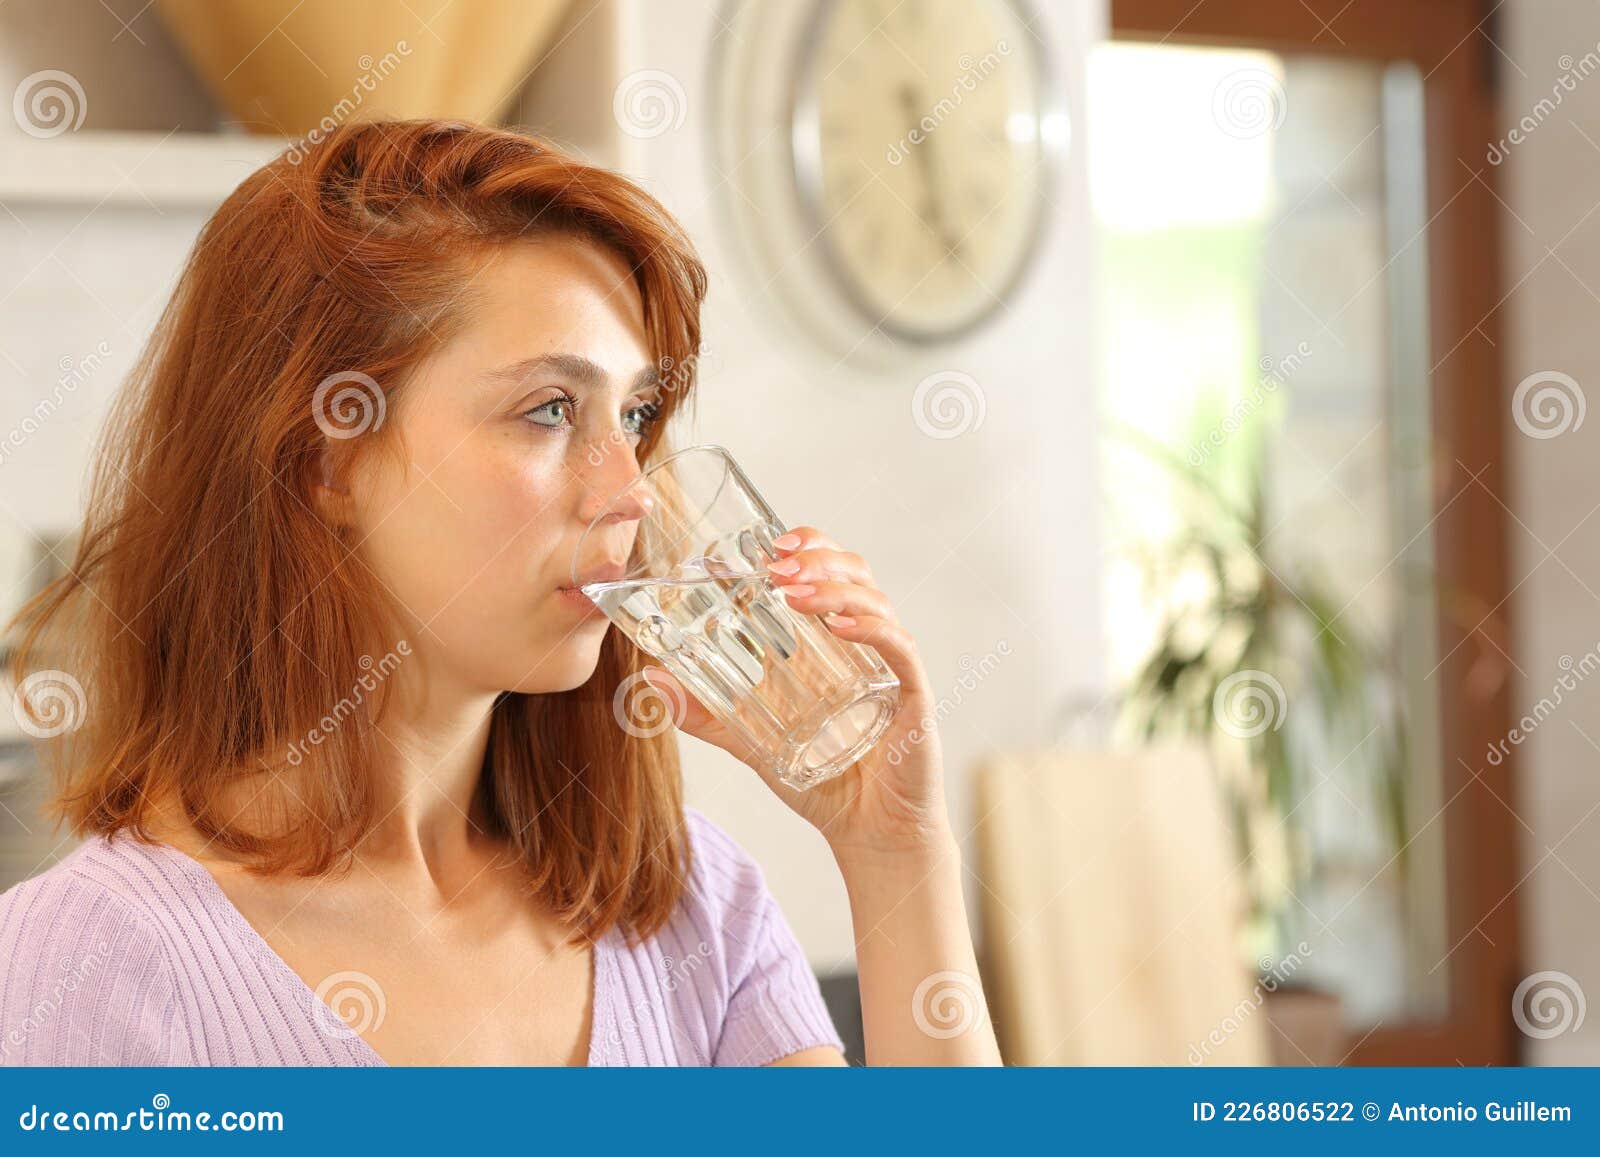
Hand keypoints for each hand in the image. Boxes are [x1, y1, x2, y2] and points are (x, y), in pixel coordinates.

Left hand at [639, 526, 952, 860]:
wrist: (871, 835)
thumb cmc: (824, 782)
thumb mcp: (752, 742)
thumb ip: (705, 714)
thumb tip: (650, 682)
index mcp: (837, 641)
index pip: (830, 572)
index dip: (807, 545)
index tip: (769, 541)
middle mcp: (870, 643)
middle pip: (856, 574)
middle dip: (817, 558)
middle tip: (775, 563)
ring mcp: (892, 666)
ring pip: (875, 603)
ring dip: (832, 589)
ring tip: (792, 591)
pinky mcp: (913, 696)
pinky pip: (898, 650)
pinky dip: (871, 630)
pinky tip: (840, 626)